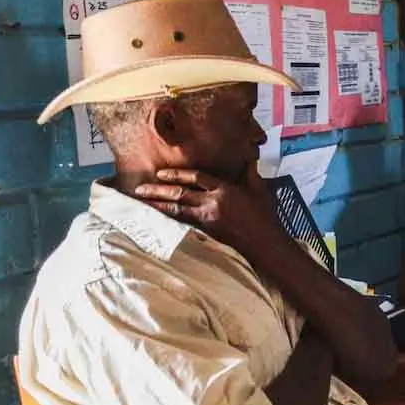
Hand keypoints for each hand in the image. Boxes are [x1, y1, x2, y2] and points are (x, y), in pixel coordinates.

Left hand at [135, 165, 287, 261]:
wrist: (265, 244)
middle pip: (179, 193)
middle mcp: (213, 203)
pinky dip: (170, 219)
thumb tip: (250, 160)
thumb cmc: (265, 217)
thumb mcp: (260, 191)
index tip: (161, 172)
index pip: (196, 177)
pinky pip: (183, 223)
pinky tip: (158, 218)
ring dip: (157, 206)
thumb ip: (251, 175)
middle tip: (139, 189)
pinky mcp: (207, 232)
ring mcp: (208, 219)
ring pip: (177, 210)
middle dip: (157, 190)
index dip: (177, 174)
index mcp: (225, 190)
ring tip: (141, 203)